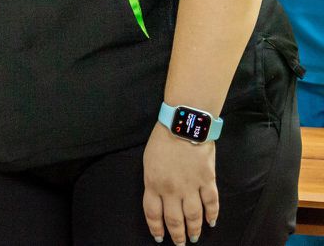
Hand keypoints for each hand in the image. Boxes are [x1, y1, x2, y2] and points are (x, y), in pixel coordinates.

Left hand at [142, 121, 217, 244]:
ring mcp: (191, 187)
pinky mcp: (207, 181)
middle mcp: (171, 190)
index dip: (156, 228)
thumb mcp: (148, 162)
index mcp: (153, 184)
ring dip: (194, 230)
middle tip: (180, 244)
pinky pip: (211, 203)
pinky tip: (211, 222)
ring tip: (194, 238)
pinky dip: (212, 215)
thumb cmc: (161, 141)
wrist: (183, 126)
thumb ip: (153, 182)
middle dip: (176, 235)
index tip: (159, 238)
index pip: (153, 214)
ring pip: (194, 216)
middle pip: (174, 219)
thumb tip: (158, 197)